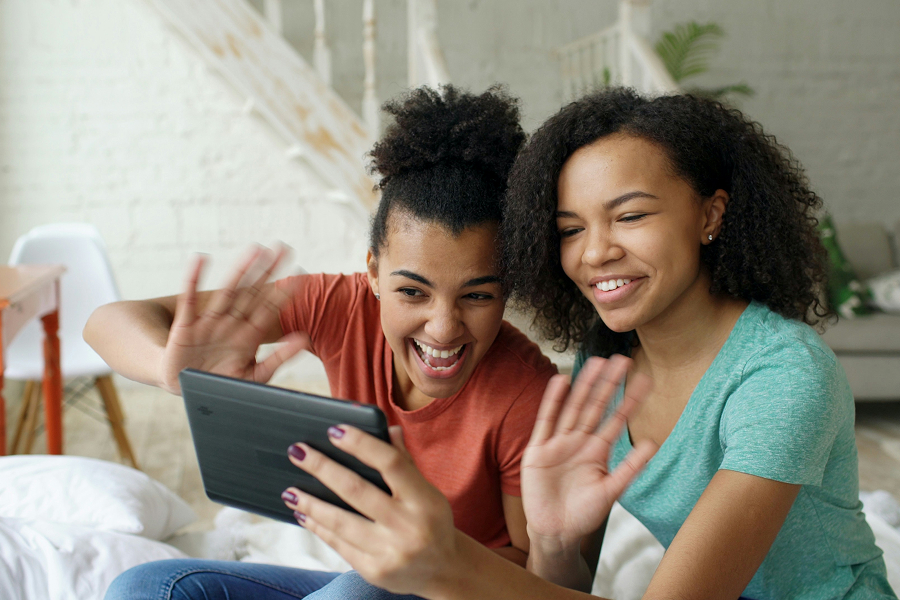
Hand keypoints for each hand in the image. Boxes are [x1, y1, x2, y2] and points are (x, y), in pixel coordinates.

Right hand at [158, 245, 308, 393]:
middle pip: (253, 292)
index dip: (285, 292)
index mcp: (249, 335)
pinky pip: (190, 300)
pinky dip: (193, 279)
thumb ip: (279, 358)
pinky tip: (200, 259)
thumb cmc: (223, 382)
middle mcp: (232, 323)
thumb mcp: (255, 376)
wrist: (188, 392)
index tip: (301, 273)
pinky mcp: (186, 327)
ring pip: (228, 292)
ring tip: (256, 249)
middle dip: (268, 270)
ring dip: (241, 270)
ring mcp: (210, 323)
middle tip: (284, 247)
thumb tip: (304, 339)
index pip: (270, 308)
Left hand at [281, 426, 459, 596]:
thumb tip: (387, 429)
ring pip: (340, 522)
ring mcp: (390, 552)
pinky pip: (339, 545)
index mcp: (424, 500)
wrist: (444, 570)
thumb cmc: (431, 521)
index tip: (335, 431)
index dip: (361, 444)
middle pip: (356, 490)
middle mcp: (408, 526)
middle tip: (298, 452)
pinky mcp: (375, 571)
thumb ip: (405, 462)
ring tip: (290, 490)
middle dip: (322, 468)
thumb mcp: (428, 491)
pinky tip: (304, 514)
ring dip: (311, 503)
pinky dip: (319, 527)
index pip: (390, 463)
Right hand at [521, 355, 656, 553]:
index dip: (630, 399)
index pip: (616, 419)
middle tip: (622, 359)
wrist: (554, 532)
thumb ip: (630, 467)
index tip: (644, 379)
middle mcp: (578, 441)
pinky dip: (553, 401)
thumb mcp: (611, 491)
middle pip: (595, 406)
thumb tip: (653, 443)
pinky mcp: (538, 450)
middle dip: (608, 383)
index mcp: (597, 451)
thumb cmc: (583, 514)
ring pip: (573, 408)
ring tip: (596, 362)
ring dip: (584, 385)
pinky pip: (547, 421)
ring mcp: (558, 443)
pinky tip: (562, 381)